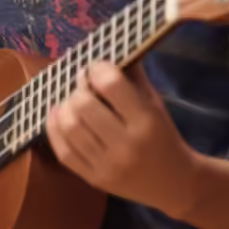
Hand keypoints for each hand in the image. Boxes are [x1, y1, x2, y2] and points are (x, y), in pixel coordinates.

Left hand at [45, 62, 199, 216]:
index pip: (110, 84)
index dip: (97, 68)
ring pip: (69, 127)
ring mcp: (107, 165)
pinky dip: (54, 129)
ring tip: (72, 100)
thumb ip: (133, 75)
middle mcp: (126, 145)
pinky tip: (59, 116)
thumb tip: (108, 45)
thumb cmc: (163, 136)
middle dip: (79, 88)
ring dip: (65, 106)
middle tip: (84, 84)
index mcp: (146, 121)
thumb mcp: (155, 103)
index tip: (97, 67)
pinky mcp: (94, 179)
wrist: (174, 183)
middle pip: (83, 105)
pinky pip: (63, 151)